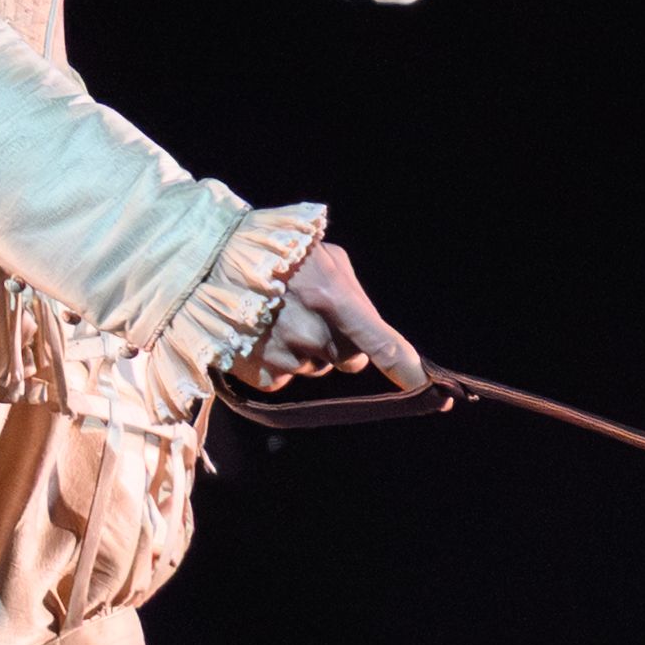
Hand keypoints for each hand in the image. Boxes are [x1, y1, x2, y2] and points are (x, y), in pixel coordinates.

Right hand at [249, 231, 424, 393]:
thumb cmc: (275, 252)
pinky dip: (278, 361)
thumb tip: (369, 332)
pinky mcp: (261, 375)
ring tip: (278, 315)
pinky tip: (262, 333)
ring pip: (316, 367)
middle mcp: (311, 334)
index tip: (435, 391)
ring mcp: (285, 358)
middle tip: (309, 310)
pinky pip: (286, 378)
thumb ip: (353, 296)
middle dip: (338, 340)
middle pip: (348, 358)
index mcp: (332, 299)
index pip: (382, 343)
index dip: (408, 369)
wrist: (208, 263)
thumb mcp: (325, 259)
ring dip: (305, 349)